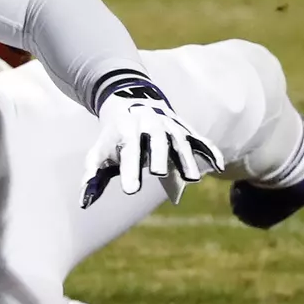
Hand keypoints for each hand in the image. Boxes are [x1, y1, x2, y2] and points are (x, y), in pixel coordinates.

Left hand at [81, 80, 223, 207]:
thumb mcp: (99, 153)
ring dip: (186, 158)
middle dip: (159, 156)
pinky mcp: (184, 128)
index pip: (129, 152)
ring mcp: (170, 125)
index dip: (131, 170)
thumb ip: (93, 178)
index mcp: (127, 132)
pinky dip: (210, 150)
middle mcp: (150, 125)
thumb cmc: (113, 136)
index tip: (131, 191)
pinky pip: (199, 139)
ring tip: (192, 179)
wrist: (129, 100)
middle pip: (156, 142)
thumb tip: (84, 204)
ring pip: (179, 141)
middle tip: (159, 174)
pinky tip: (219, 166)